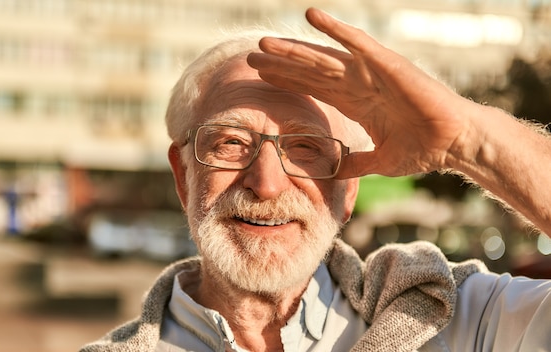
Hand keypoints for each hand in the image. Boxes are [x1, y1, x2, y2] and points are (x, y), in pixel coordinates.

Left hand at [246, 8, 478, 178]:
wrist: (453, 144)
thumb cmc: (422, 149)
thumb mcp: (379, 161)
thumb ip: (354, 164)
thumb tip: (334, 172)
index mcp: (355, 102)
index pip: (312, 88)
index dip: (286, 81)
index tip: (260, 77)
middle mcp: (358, 83)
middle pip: (310, 71)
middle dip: (281, 64)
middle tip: (251, 57)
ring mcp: (370, 72)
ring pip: (323, 57)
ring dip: (294, 49)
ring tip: (265, 43)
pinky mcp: (387, 65)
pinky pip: (356, 43)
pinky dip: (334, 29)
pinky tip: (311, 16)